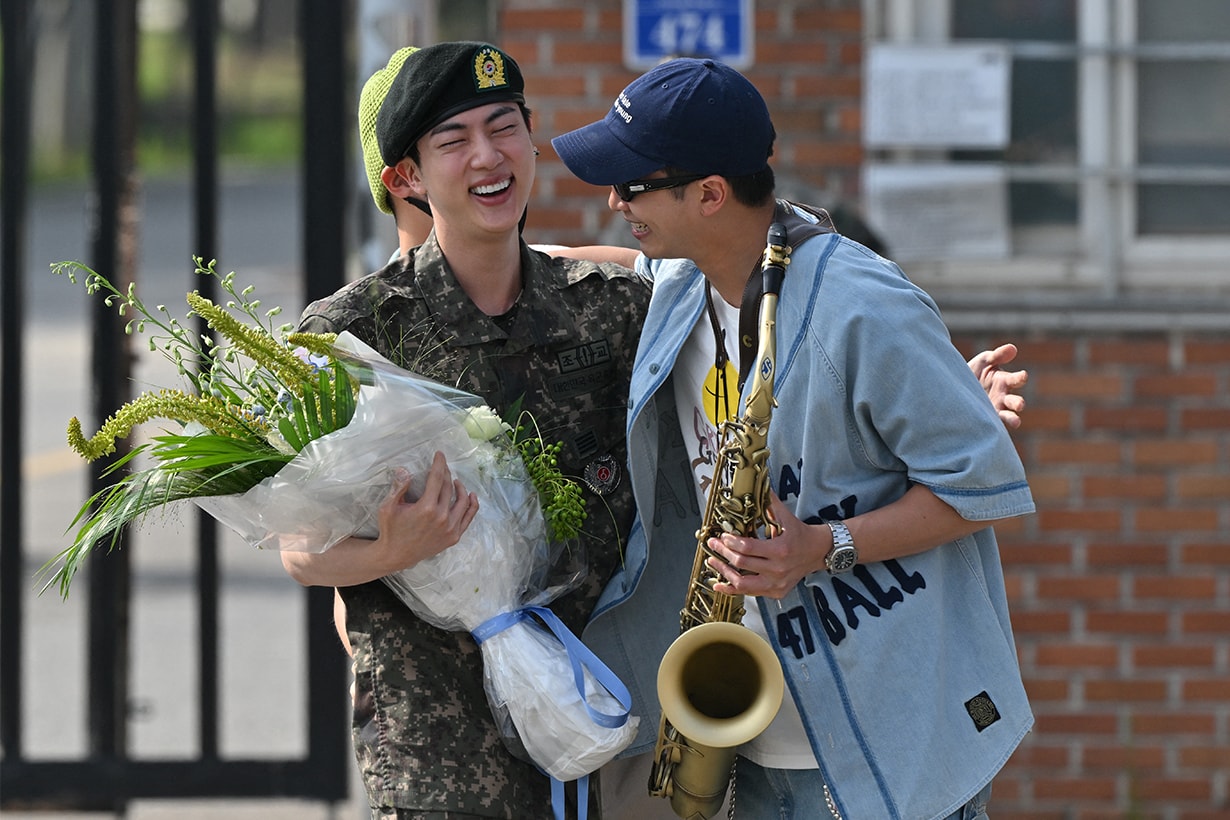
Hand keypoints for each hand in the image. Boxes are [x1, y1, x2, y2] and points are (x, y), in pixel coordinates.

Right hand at [371, 451, 478, 571]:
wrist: (396, 555)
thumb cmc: (391, 530)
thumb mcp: (388, 507)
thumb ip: (398, 487)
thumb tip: (404, 469)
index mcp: (426, 508)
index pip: (437, 479)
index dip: (439, 464)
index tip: (440, 455)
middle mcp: (441, 517)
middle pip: (449, 488)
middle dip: (446, 473)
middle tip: (443, 467)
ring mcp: (450, 528)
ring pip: (463, 501)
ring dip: (460, 487)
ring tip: (455, 481)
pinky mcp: (454, 536)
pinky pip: (468, 517)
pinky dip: (472, 505)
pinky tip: (471, 495)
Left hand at [706, 492, 824, 598]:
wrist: (818, 552)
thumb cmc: (800, 534)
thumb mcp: (785, 516)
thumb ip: (769, 501)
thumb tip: (758, 484)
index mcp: (780, 550)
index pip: (748, 547)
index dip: (731, 542)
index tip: (723, 536)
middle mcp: (778, 569)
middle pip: (742, 563)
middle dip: (723, 552)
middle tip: (713, 543)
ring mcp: (776, 583)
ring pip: (742, 584)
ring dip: (724, 572)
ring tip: (712, 561)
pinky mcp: (775, 592)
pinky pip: (749, 593)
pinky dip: (732, 589)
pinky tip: (719, 583)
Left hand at [967, 343, 1027, 429]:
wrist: (953, 387)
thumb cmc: (972, 372)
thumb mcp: (983, 361)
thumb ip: (996, 356)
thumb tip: (1013, 348)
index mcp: (1004, 381)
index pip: (1016, 379)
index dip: (1020, 378)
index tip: (1023, 376)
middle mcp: (1003, 396)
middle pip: (1015, 401)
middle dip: (1018, 403)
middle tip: (1019, 404)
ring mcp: (995, 409)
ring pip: (1008, 416)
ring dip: (1013, 418)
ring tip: (1016, 421)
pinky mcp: (986, 419)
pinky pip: (995, 424)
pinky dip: (997, 426)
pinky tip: (995, 429)